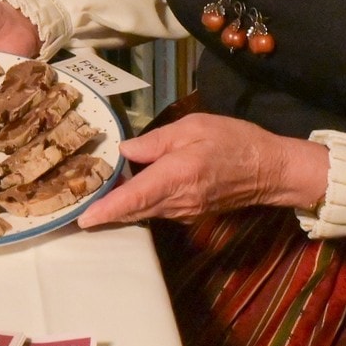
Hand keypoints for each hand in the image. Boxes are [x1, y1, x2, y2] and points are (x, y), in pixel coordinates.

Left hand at [75, 113, 329, 229]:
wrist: (271, 170)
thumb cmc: (234, 141)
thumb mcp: (194, 127)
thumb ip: (156, 141)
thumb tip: (125, 151)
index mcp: (176, 176)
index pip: (134, 197)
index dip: (107, 209)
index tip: (83, 219)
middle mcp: (178, 201)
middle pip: (133, 210)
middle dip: (104, 210)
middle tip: (75, 203)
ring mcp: (185, 212)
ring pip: (144, 212)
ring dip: (120, 207)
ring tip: (93, 194)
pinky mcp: (191, 214)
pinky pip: (157, 210)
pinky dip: (139, 204)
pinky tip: (127, 191)